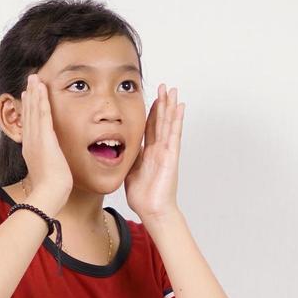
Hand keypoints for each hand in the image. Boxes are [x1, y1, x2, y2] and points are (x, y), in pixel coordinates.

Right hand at [19, 74, 72, 206]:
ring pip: (34, 111)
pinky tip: (41, 88)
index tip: (28, 97)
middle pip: (28, 114)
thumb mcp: (47, 176)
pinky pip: (43, 114)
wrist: (48, 194)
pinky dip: (41, 99)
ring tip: (34, 78)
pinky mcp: (45, 138)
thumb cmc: (50, 190)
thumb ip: (48, 167)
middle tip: (29, 81)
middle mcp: (30, 142)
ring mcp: (36, 139)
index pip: (29, 125)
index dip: (28, 109)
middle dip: (29, 96)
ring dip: (34, 93)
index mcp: (31, 150)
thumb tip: (51, 168)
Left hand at [124, 83, 182, 220]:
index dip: (152, 112)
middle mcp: (159, 149)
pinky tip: (180, 107)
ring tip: (173, 91)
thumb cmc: (143, 196)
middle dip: (162, 104)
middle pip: (161, 121)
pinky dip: (177, 120)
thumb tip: (117, 150)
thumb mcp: (129, 172)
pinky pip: (174, 134)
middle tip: (164, 87)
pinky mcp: (171, 156)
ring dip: (171, 106)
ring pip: (169, 124)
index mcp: (149, 153)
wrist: (152, 210)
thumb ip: (128, 159)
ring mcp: (167, 151)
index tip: (153, 98)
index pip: (151, 127)